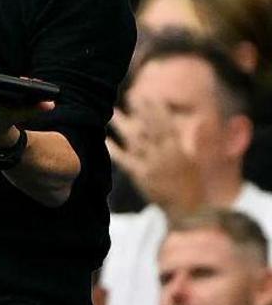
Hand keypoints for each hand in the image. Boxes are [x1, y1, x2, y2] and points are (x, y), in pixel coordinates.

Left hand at [107, 100, 202, 216]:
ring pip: (135, 141)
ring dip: (123, 125)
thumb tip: (200, 119)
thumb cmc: (191, 181)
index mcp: (178, 149)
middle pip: (150, 129)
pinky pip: (125, 160)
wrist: (186, 209)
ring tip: (112, 110)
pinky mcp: (140, 176)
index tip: (149, 95)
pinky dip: (114, 149)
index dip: (158, 109)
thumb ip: (195, 138)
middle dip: (141, 112)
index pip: (167, 124)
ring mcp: (151, 165)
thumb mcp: (194, 158)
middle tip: (130, 96)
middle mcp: (164, 155)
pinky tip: (104, 138)